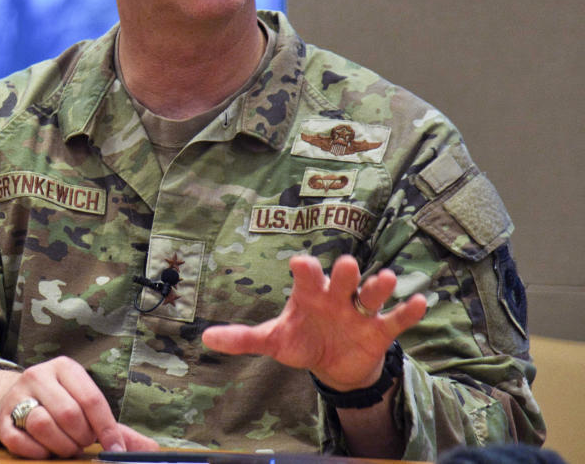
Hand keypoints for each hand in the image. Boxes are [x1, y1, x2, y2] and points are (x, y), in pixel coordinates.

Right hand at [0, 357, 158, 458]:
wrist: (7, 400)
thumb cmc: (57, 405)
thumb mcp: (85, 407)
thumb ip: (115, 428)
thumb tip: (152, 450)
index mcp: (65, 367)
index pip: (91, 398)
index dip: (107, 429)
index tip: (116, 450)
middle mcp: (39, 375)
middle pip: (69, 413)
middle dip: (82, 438)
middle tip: (82, 445)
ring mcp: (17, 395)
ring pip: (43, 424)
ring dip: (60, 446)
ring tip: (65, 448)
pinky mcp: (2, 418)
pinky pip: (20, 441)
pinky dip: (37, 452)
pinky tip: (44, 451)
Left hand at [202, 254, 426, 390]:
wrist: (334, 363)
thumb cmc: (302, 340)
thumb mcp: (274, 341)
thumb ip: (243, 338)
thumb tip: (205, 338)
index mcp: (309, 294)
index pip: (306, 276)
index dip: (304, 270)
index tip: (300, 263)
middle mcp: (336, 297)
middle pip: (342, 279)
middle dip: (344, 273)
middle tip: (345, 266)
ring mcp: (360, 312)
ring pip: (371, 294)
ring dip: (378, 287)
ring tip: (385, 280)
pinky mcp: (380, 331)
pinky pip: (396, 319)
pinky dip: (408, 311)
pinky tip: (420, 302)